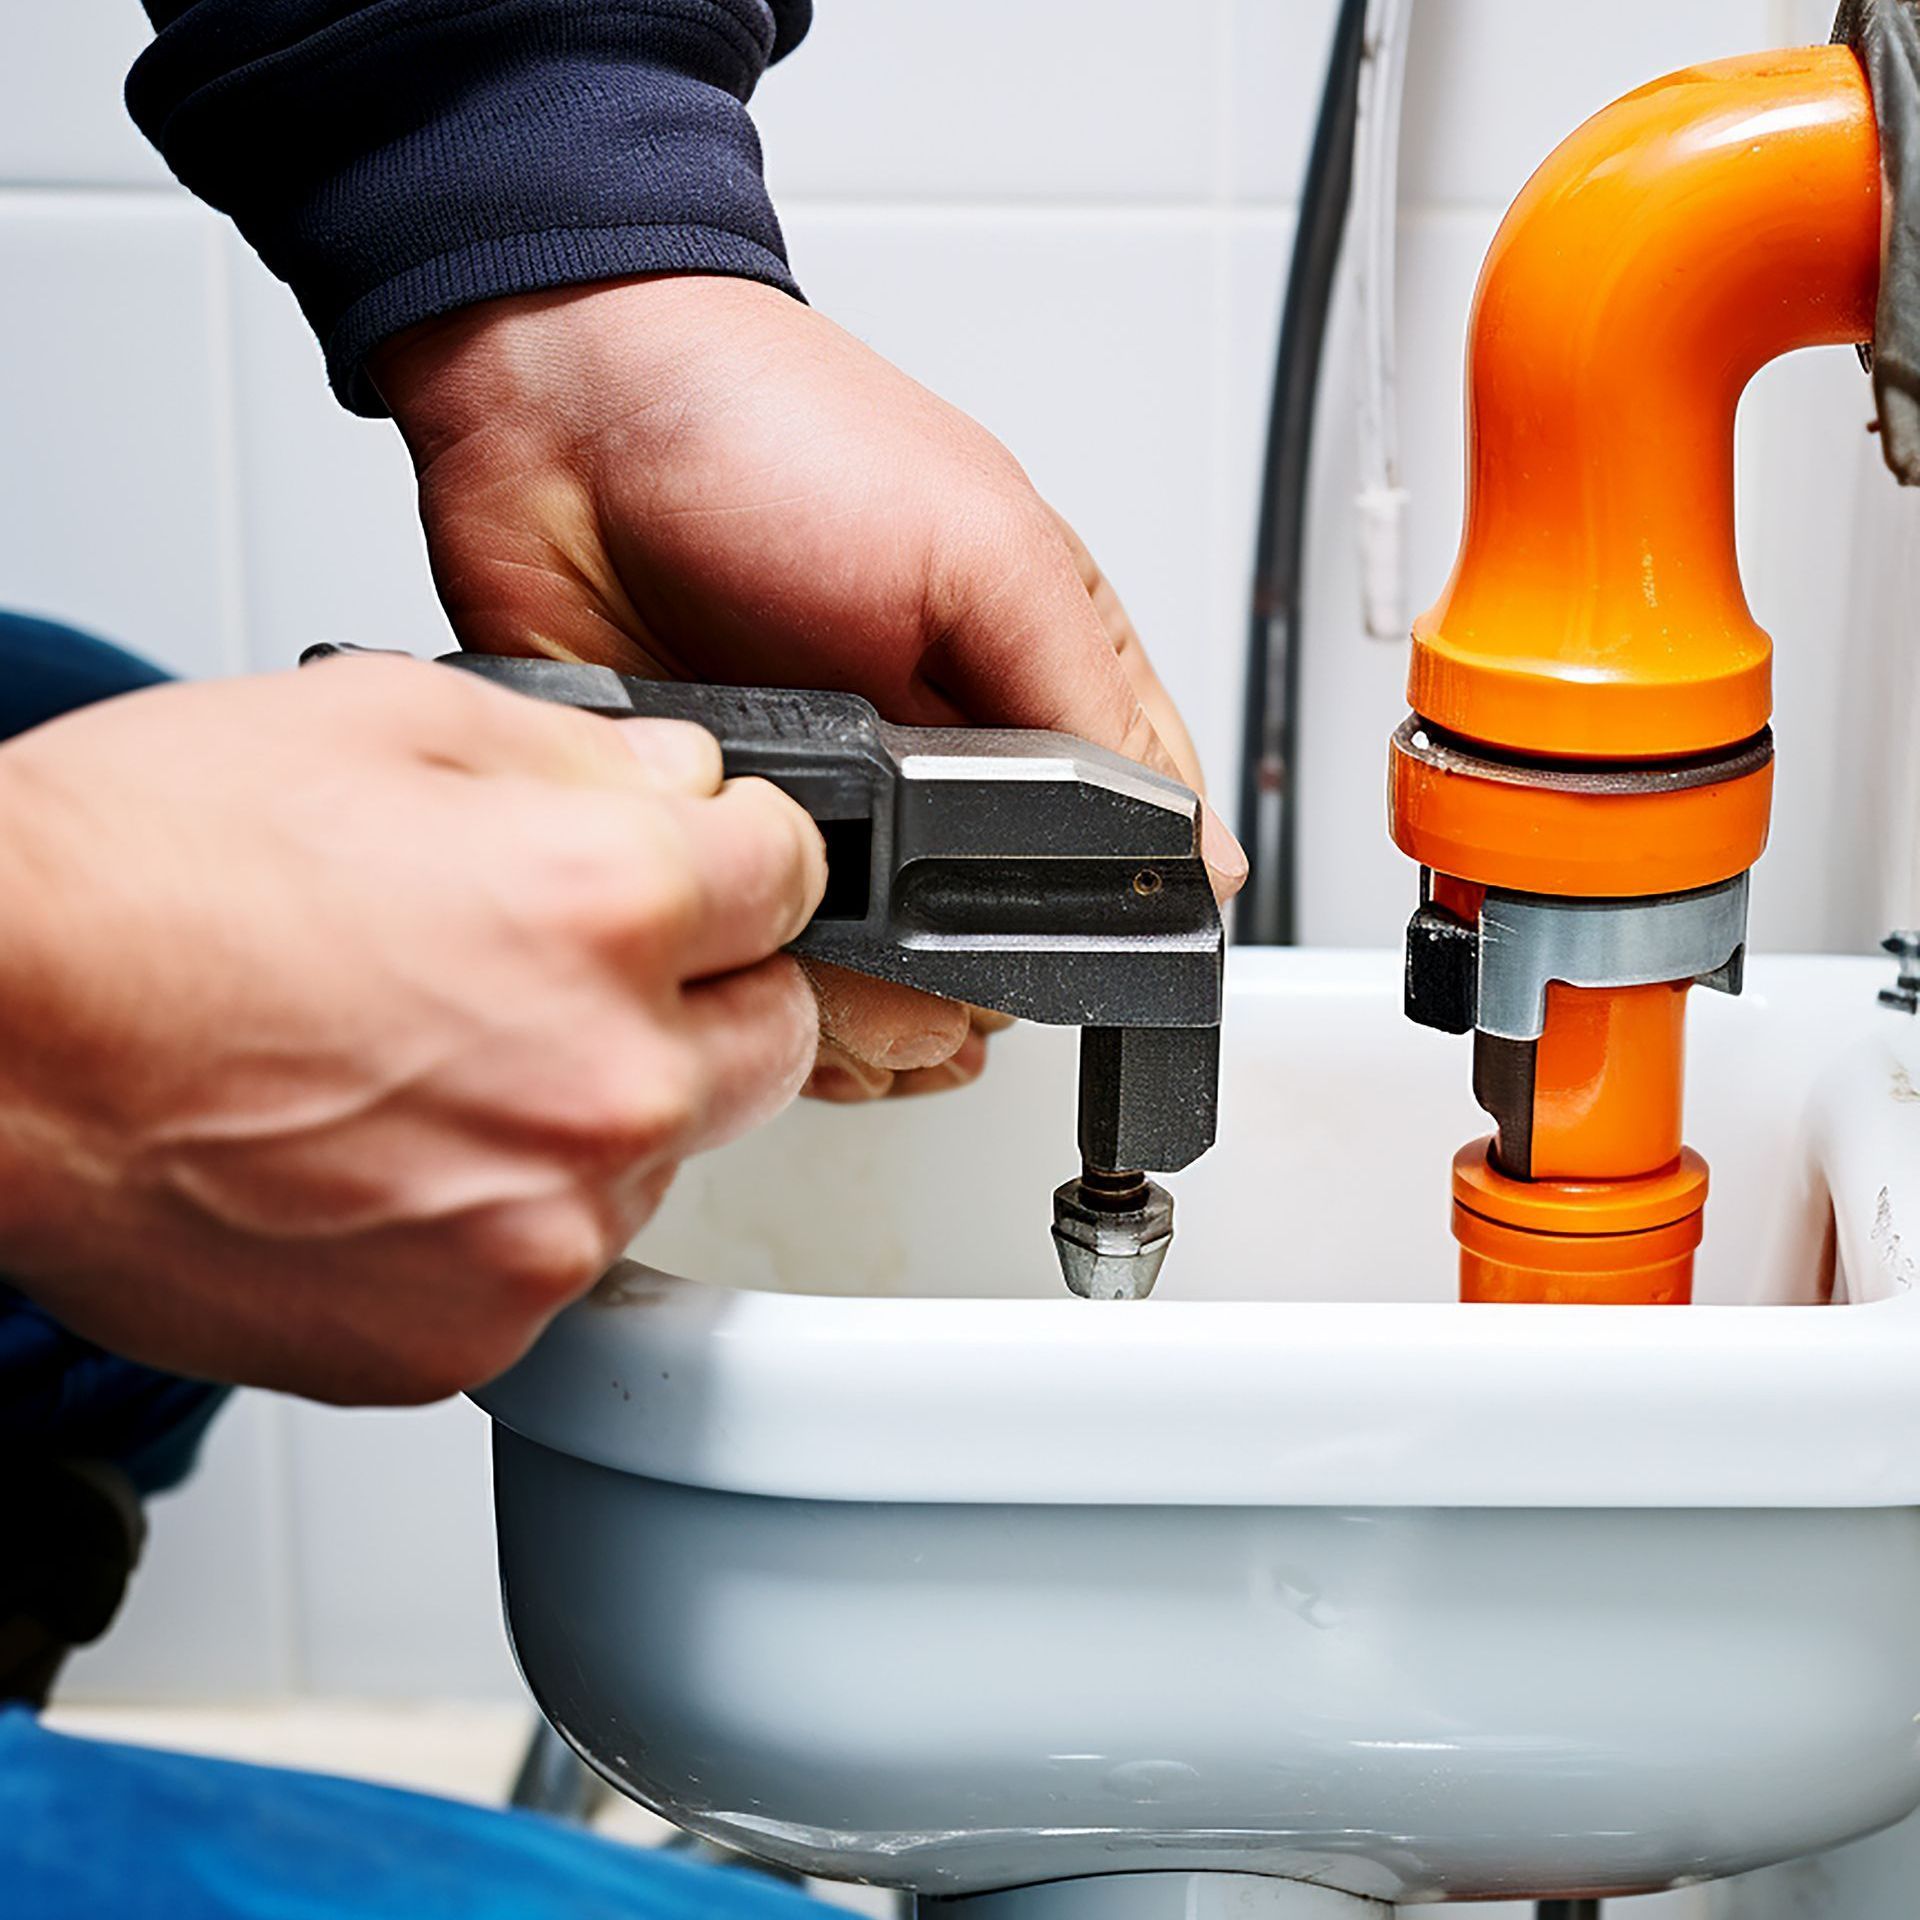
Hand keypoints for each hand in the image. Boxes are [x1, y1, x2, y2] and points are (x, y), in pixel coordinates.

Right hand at [0, 658, 823, 1402]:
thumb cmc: (140, 878)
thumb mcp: (386, 718)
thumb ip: (585, 753)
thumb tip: (682, 783)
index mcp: (608, 908)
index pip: (795, 877)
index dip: (744, 857)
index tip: (711, 870)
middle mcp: (605, 1084)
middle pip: (771, 1037)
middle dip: (707, 990)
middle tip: (575, 963)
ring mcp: (543, 1228)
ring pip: (664, 1155)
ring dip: (599, 1106)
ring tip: (442, 1053)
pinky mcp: (472, 1334)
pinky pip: (558, 1258)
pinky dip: (509, 1209)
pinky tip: (399, 1144)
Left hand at [372, 275, 1246, 1098]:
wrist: (563, 417)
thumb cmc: (778, 437)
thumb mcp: (986, 550)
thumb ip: (1097, 706)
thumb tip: (1204, 855)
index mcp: (1031, 694)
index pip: (1110, 868)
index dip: (1086, 935)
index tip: (1044, 964)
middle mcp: (938, 773)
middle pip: (990, 956)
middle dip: (956, 984)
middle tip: (911, 944)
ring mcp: (831, 818)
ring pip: (880, 988)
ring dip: (858, 996)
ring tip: (815, 926)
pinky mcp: (728, 844)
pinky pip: (764, 964)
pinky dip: (758, 978)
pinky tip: (746, 949)